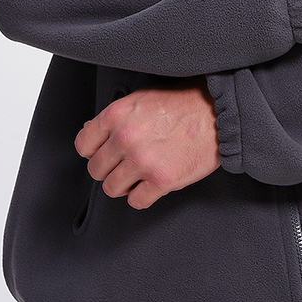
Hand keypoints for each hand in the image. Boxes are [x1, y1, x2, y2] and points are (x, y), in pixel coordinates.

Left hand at [74, 80, 220, 209]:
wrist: (218, 113)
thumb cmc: (183, 104)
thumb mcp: (141, 99)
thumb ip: (115, 117)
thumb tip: (92, 132)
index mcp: (116, 115)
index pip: (83, 145)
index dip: (94, 151)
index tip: (105, 153)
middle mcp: (126, 139)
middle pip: (96, 169)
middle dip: (109, 169)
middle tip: (125, 165)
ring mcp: (143, 161)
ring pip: (112, 188)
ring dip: (124, 185)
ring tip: (138, 176)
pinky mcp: (162, 180)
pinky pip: (137, 202)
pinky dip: (142, 197)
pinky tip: (151, 185)